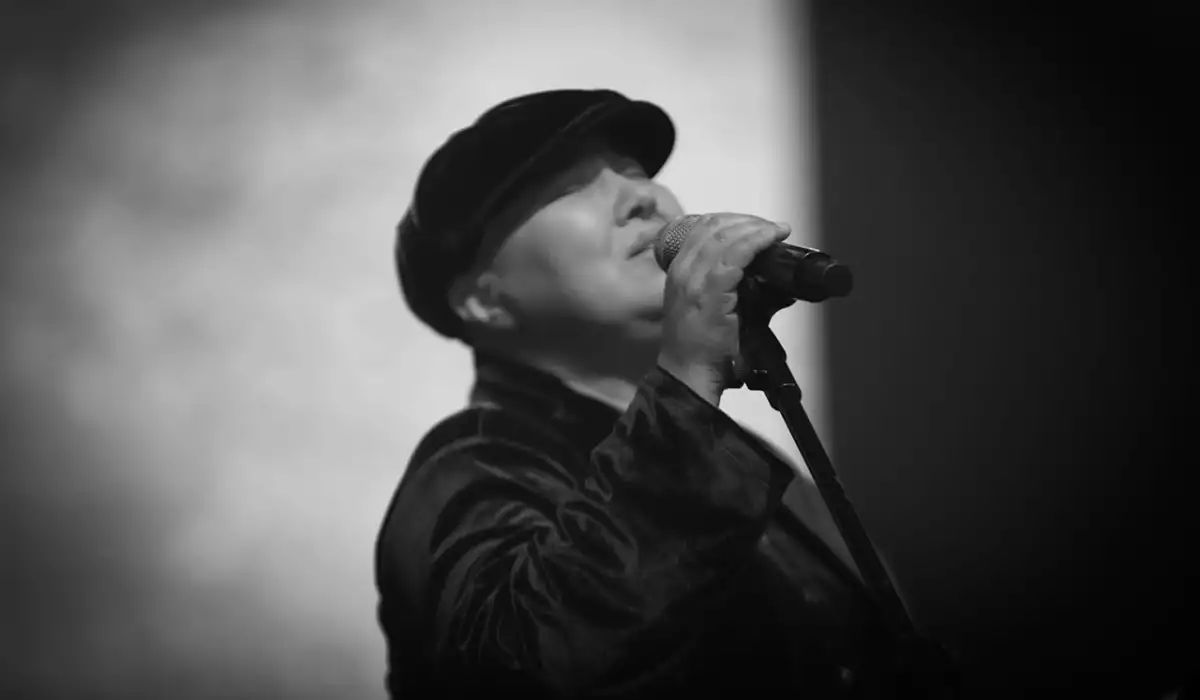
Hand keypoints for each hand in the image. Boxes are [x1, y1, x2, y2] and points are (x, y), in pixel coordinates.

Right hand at [656, 213, 790, 404]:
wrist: (688, 374)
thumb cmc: (699, 349)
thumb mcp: (709, 309)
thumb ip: (731, 289)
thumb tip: (771, 282)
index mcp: (680, 272)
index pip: (703, 228)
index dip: (732, 219)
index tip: (756, 225)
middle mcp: (683, 271)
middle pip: (714, 226)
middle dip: (748, 221)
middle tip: (771, 228)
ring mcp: (694, 280)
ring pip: (726, 235)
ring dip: (756, 228)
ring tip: (776, 231)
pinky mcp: (711, 291)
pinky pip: (736, 254)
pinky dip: (757, 241)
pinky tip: (772, 239)